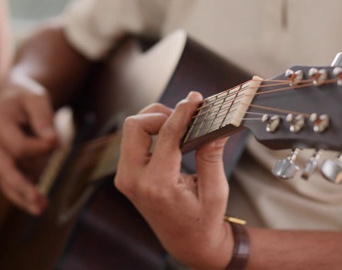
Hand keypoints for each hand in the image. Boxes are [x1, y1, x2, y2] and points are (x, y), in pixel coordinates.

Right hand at [0, 71, 58, 214]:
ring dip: (23, 198)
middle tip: (41, 199)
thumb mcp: (35, 97)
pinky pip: (10, 184)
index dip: (38, 148)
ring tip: (41, 208)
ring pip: (6, 183)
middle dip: (24, 186)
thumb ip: (42, 117)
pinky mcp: (4, 165)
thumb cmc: (24, 96)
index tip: (56, 143)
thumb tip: (51, 140)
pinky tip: (38, 205)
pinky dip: (23, 196)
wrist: (9, 97)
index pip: (17, 146)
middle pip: (6, 171)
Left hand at [115, 92, 233, 269]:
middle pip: (136, 125)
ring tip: (179, 127)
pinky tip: (170, 136)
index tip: (194, 99)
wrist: (187, 243)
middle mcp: (135, 180)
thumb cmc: (203, 221)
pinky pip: (132, 141)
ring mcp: (126, 178)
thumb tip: (215, 126)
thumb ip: (212, 156)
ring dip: (154, 121)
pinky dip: (150, 131)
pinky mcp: (126, 175)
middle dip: (160, 114)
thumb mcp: (215, 191)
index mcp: (158, 185)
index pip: (166, 135)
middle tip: (185, 118)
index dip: (182, 112)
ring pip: (131, 129)